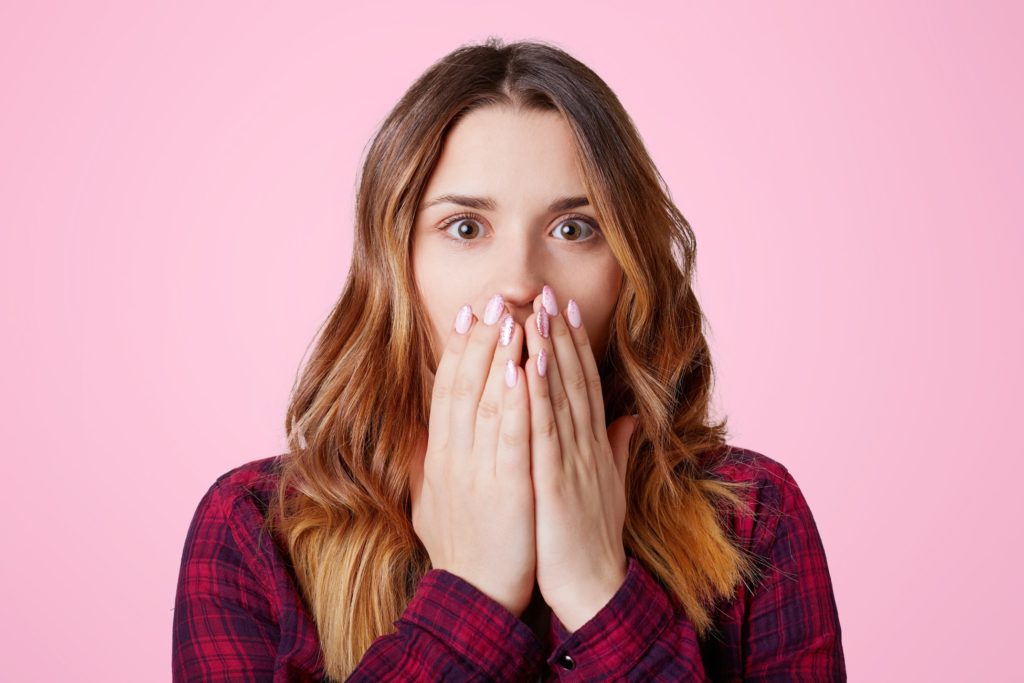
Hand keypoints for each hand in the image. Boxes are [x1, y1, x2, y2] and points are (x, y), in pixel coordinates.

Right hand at [409, 296, 536, 616]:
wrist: (474, 599)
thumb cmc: (461, 550)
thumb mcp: (432, 502)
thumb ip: (426, 463)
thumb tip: (421, 432)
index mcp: (442, 458)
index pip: (448, 392)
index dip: (459, 352)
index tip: (470, 316)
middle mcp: (455, 458)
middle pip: (464, 387)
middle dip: (479, 341)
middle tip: (491, 301)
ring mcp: (478, 473)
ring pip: (487, 403)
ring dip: (500, 358)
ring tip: (511, 318)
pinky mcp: (506, 490)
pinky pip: (511, 438)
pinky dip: (517, 402)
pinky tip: (526, 371)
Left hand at [523, 286, 639, 631]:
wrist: (591, 587)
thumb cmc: (592, 537)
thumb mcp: (607, 485)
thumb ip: (615, 448)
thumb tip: (626, 418)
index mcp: (592, 445)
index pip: (583, 384)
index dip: (575, 345)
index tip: (564, 308)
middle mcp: (585, 445)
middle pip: (572, 380)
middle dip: (560, 334)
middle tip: (549, 292)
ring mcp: (572, 461)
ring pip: (559, 397)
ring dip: (548, 353)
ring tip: (536, 313)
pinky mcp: (555, 482)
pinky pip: (544, 432)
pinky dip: (535, 397)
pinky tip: (525, 367)